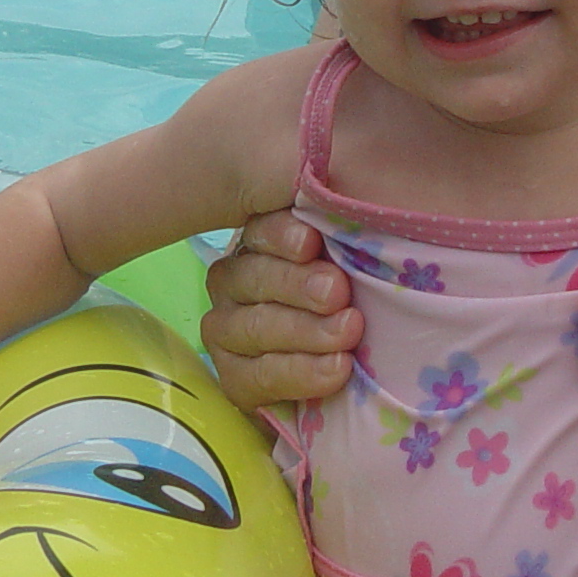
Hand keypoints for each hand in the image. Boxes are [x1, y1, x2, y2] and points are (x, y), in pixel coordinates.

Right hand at [200, 209, 362, 409]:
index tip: (312, 242)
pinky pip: (260, 376)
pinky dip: (301, 374)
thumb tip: (351, 199)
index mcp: (260, 242)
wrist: (342, 369)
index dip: (283, 234)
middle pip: (256, 277)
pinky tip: (335, 370)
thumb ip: (342, 242)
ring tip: (347, 333)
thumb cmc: (350, 302)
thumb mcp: (348, 266)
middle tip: (338, 293)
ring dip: (306, 331)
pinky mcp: (233, 377)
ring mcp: (226, 330)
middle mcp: (233, 280)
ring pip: (257, 326)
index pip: (262, 229)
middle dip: (299, 285)